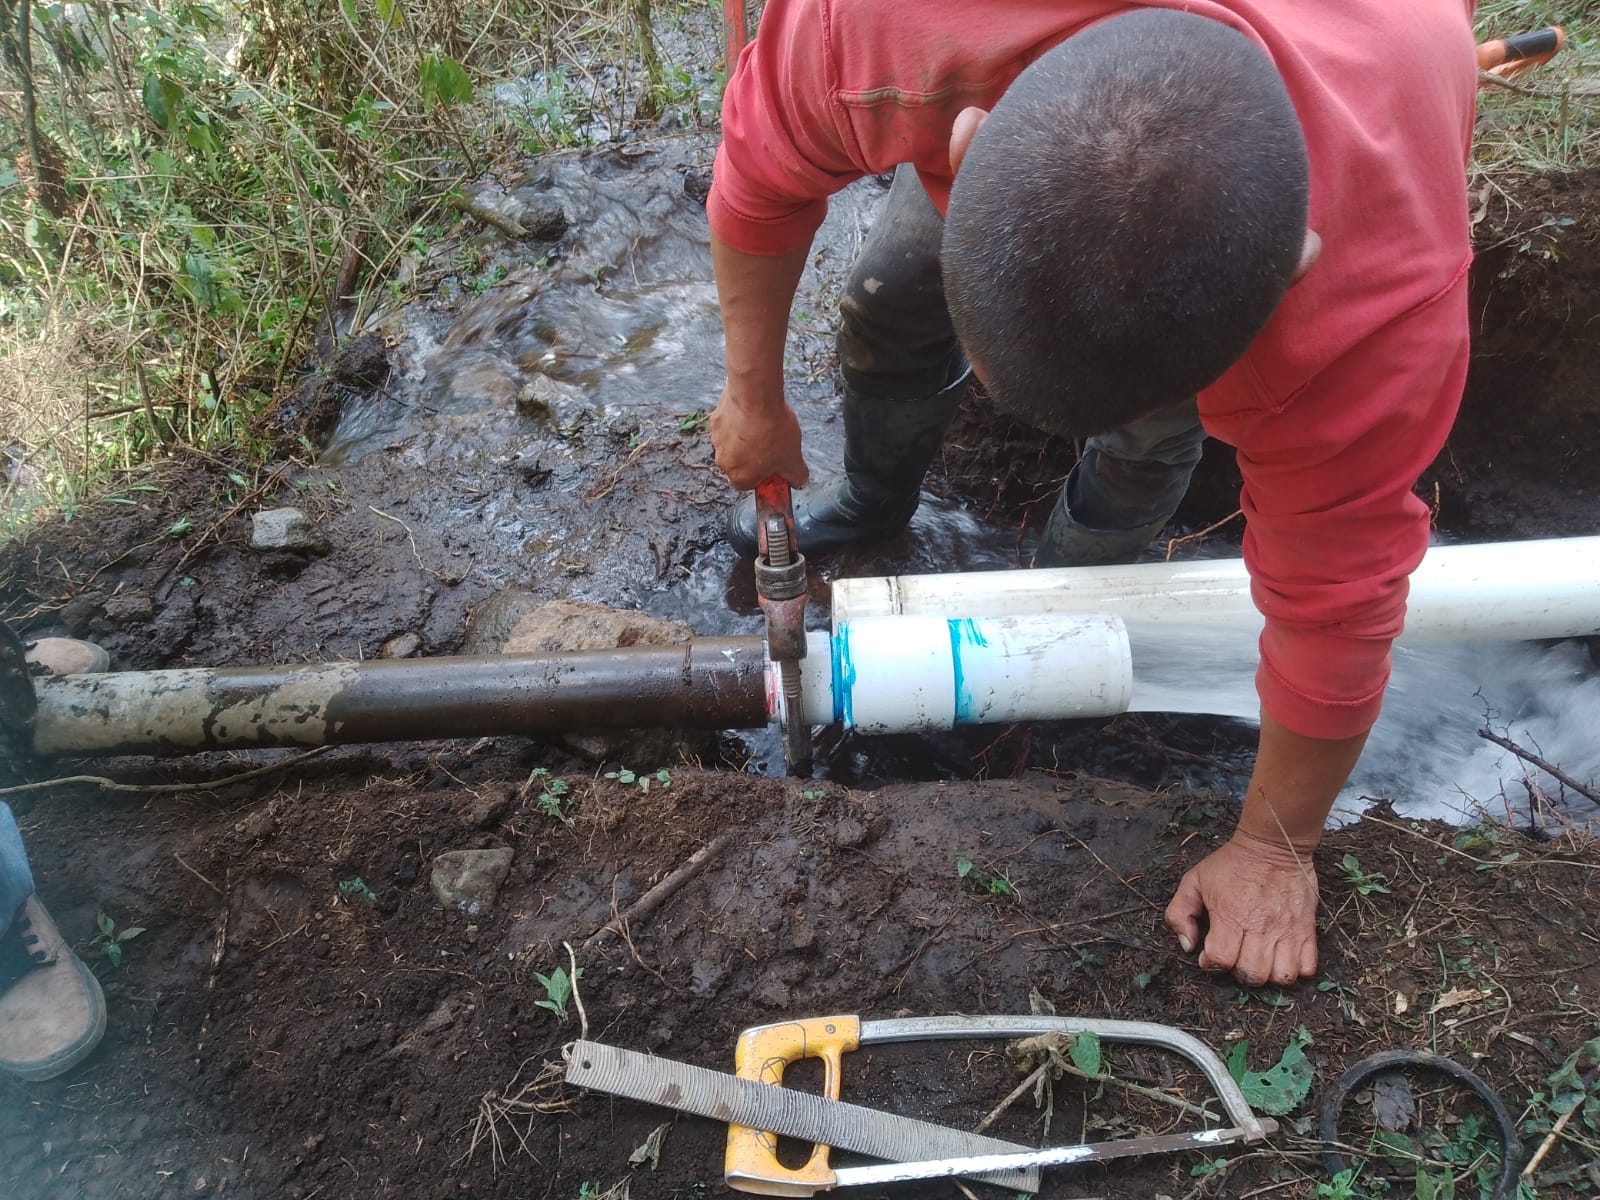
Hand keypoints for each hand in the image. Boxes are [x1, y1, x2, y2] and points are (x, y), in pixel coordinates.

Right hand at [710, 384, 809, 490]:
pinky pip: (730, 425)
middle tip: (774, 445)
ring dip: (748, 438)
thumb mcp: (793, 458)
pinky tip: (756, 413)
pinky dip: (741, 422)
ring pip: (734, 443)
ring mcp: (717, 439)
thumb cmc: (771, 430)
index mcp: (740, 477)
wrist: (755, 396)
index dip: (764, 476)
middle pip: (742, 464)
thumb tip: (799, 480)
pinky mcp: (716, 419)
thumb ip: (796, 475)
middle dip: (757, 456)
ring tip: (767, 426)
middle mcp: (723, 461)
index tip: (776, 467)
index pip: (751, 485)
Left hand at [1163, 832, 1318, 986]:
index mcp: (1230, 916)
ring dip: (1268, 975)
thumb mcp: (1193, 880)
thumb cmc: (1232, 864)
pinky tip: (1281, 957)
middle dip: (1239, 972)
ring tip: (1259, 959)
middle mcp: (1261, 927)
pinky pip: (1308, 968)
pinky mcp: (1307, 929)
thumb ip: (1179, 913)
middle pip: (1252, 975)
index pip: (1221, 961)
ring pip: (1282, 977)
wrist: (1273, 844)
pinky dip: (1295, 970)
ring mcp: (1287, 930)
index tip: (1211, 954)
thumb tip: (1188, 946)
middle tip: (1236, 956)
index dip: (1211, 964)